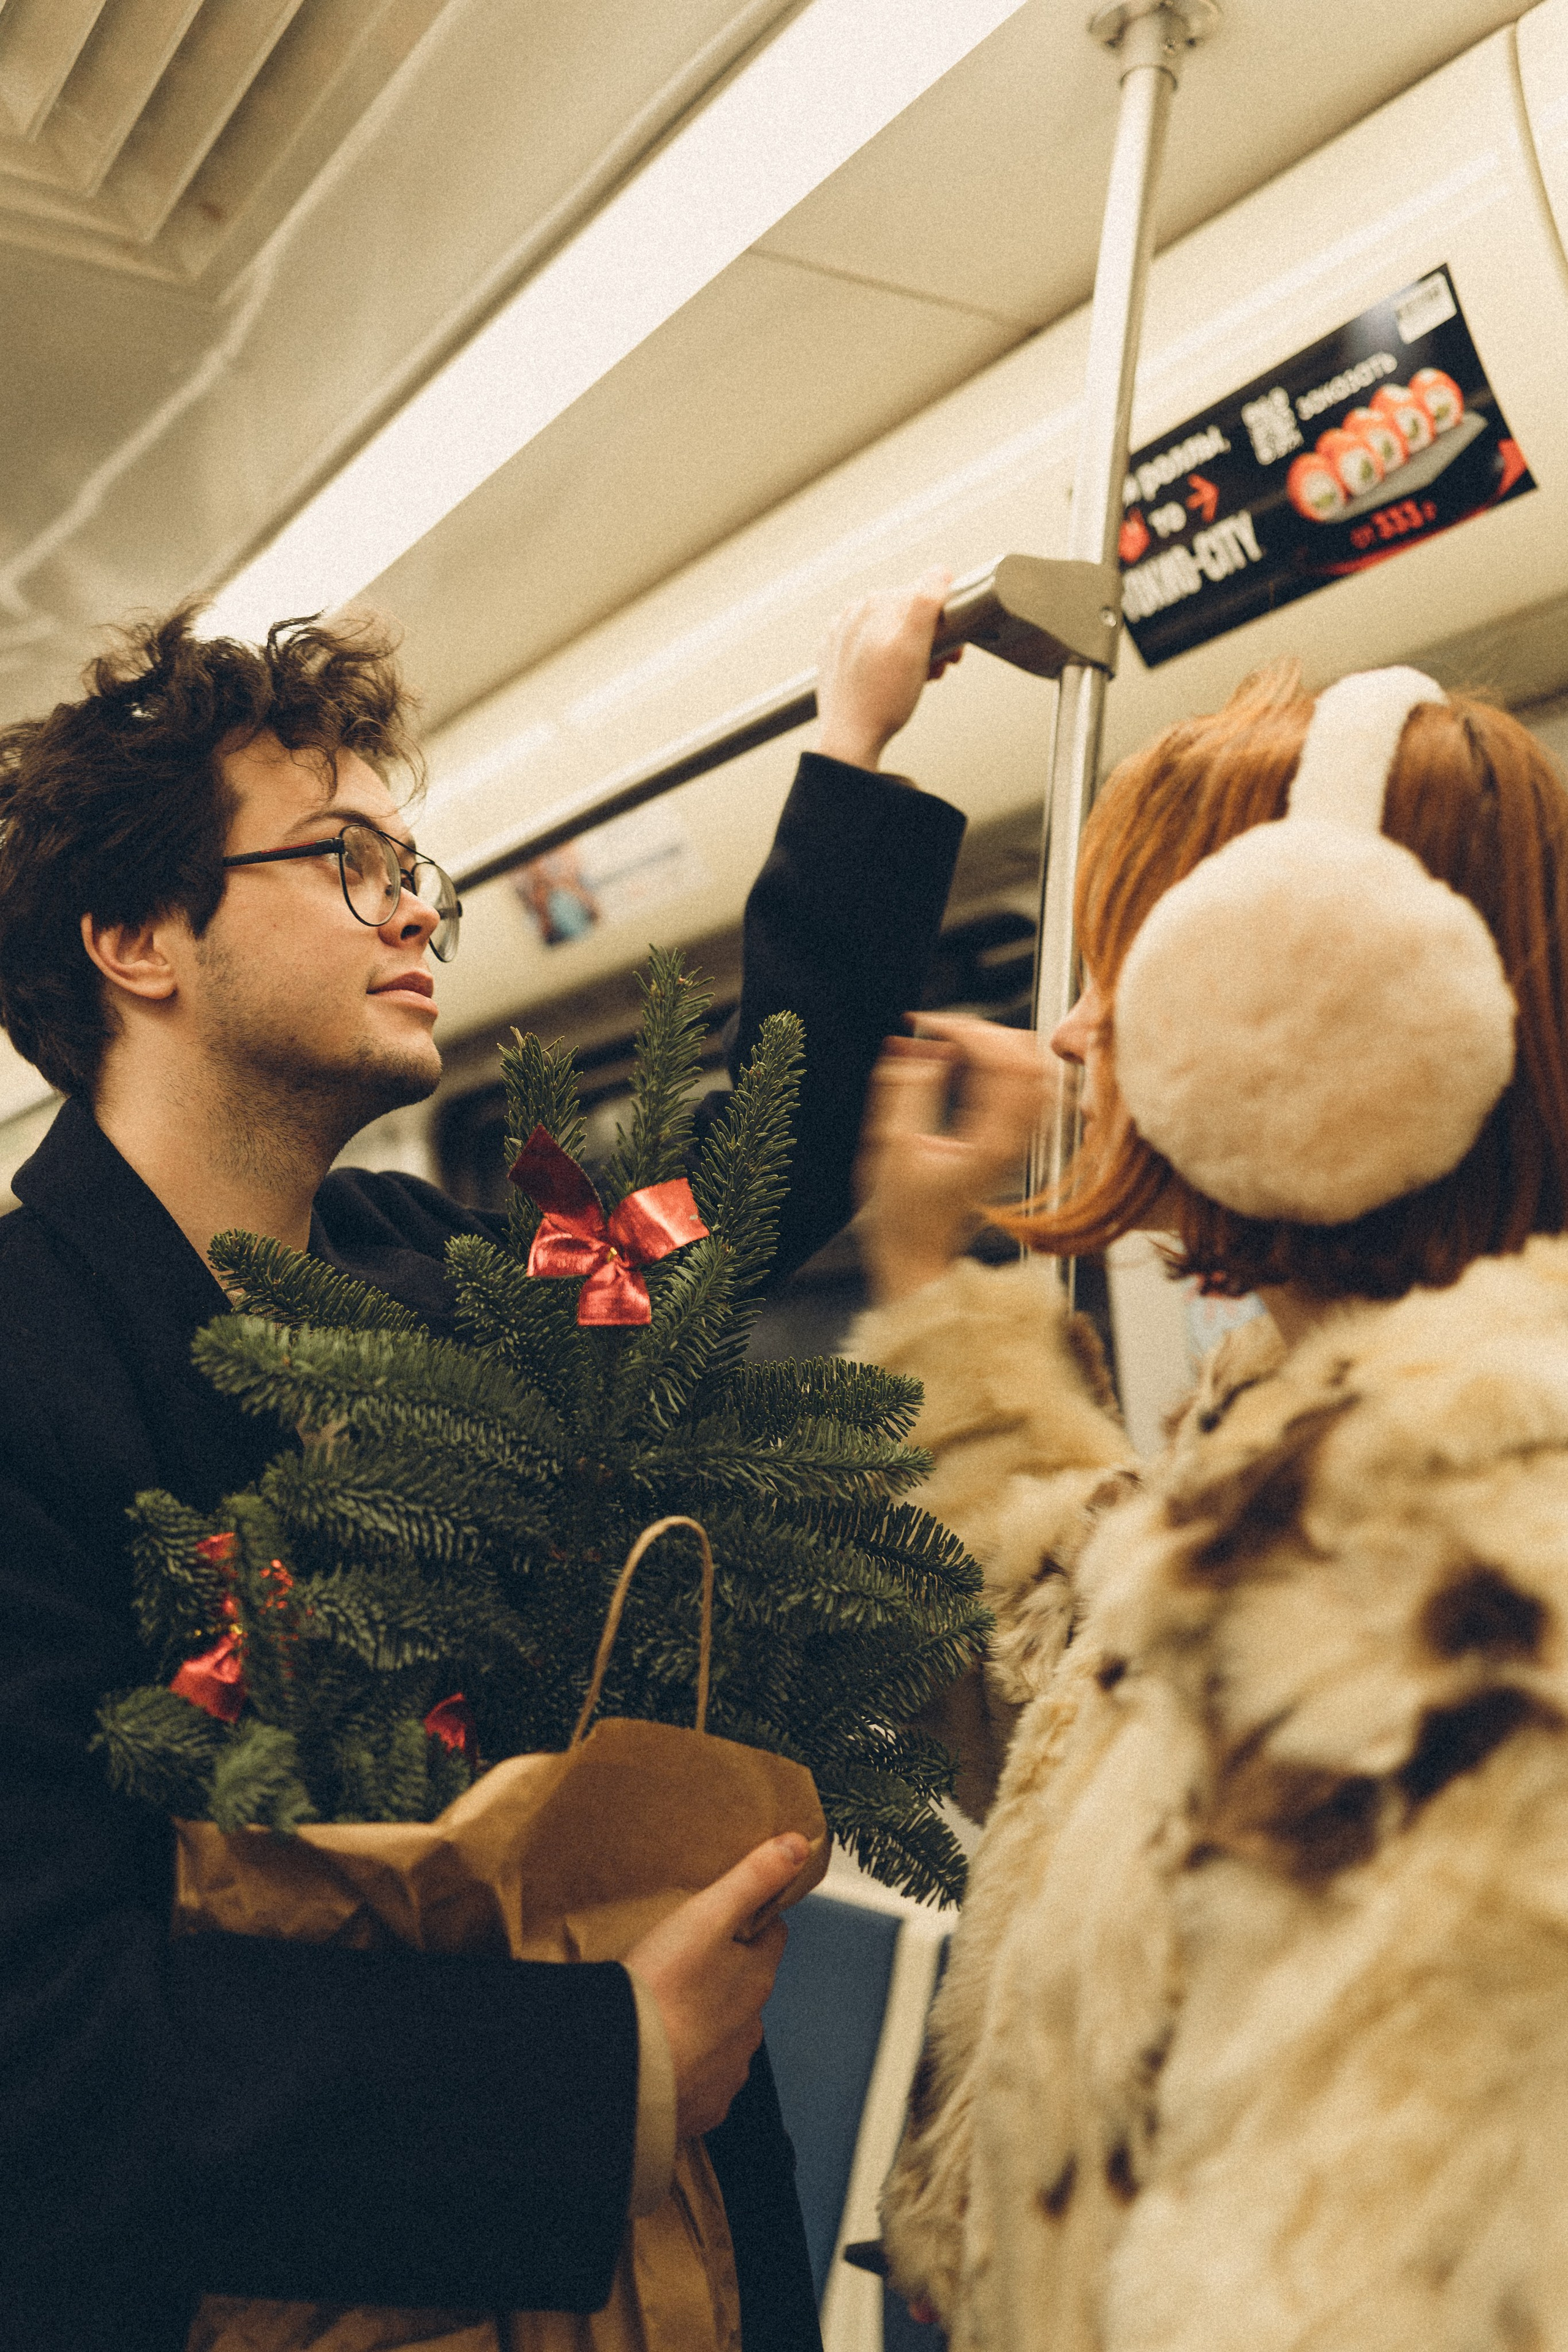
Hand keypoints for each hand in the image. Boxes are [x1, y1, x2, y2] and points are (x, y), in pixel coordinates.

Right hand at [626, 1832, 808, 2138]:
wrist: (628, 2074)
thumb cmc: (661, 1992)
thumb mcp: (706, 1917)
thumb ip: (750, 1879)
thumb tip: (795, 1847)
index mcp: (756, 1979)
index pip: (772, 1936)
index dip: (753, 1921)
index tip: (730, 1915)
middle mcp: (751, 2028)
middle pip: (748, 1988)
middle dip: (726, 1976)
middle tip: (684, 1963)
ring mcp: (728, 2071)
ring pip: (726, 2036)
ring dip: (706, 2023)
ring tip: (665, 2010)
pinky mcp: (702, 2106)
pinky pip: (701, 2080)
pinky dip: (687, 2067)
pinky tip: (659, 2054)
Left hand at [814, 567, 961, 771]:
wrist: (850, 739)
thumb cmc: (884, 699)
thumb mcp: (915, 647)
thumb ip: (927, 603)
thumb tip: (940, 571)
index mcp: (874, 604)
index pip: (924, 598)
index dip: (945, 624)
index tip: (952, 650)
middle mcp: (853, 614)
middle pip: (906, 617)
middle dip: (929, 640)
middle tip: (939, 667)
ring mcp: (841, 636)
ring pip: (890, 633)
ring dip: (913, 653)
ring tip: (919, 678)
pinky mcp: (835, 658)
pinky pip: (871, 650)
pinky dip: (889, 662)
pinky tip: (895, 681)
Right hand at [855, 1015, 1055, 1303]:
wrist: (919, 1252)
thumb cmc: (901, 1211)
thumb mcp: (891, 1146)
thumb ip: (906, 1091)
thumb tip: (922, 1050)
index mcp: (992, 1142)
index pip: (1005, 1062)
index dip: (967, 1030)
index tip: (929, 1024)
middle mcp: (1016, 1140)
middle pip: (1029, 1056)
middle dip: (982, 1029)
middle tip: (938, 1028)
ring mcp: (1020, 1140)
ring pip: (1033, 1067)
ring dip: (994, 1043)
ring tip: (951, 1042)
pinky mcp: (1012, 1140)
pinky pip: (1024, 1086)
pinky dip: (999, 1063)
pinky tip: (963, 1064)